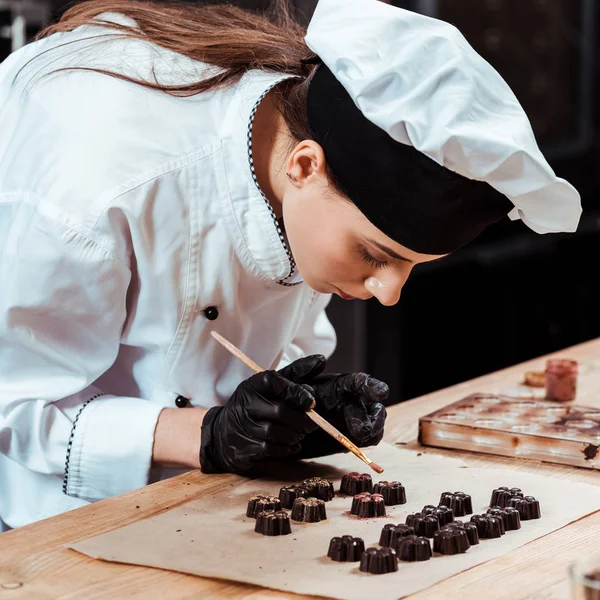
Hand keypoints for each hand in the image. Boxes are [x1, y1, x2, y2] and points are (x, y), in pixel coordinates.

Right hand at [199, 359, 321, 473]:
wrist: (223, 435)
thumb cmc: (255, 407)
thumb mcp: (270, 387)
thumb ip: (295, 375)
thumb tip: (320, 360)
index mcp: (252, 385)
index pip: (274, 382)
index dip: (295, 391)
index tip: (311, 402)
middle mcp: (245, 405)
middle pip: (280, 411)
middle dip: (302, 419)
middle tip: (313, 424)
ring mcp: (244, 428)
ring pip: (278, 433)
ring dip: (295, 435)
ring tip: (300, 433)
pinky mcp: (245, 449)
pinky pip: (272, 450)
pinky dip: (287, 449)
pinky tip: (290, 445)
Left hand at [279, 357, 387, 458]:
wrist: (280, 429)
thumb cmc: (285, 401)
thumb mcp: (287, 383)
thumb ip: (300, 371)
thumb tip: (321, 360)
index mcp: (337, 386)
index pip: (358, 382)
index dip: (371, 386)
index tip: (382, 392)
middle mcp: (349, 400)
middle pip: (368, 405)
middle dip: (369, 417)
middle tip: (360, 431)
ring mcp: (354, 419)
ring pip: (374, 421)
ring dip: (373, 429)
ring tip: (362, 436)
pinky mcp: (353, 437)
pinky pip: (369, 438)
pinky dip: (369, 440)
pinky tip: (362, 443)